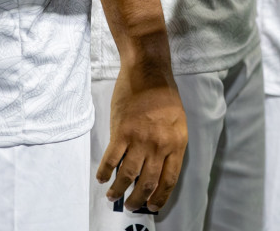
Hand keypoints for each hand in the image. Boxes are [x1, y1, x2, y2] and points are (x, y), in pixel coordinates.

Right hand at [97, 58, 187, 214]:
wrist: (148, 72)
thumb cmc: (164, 95)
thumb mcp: (177, 122)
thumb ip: (169, 145)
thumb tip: (157, 168)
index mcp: (176, 143)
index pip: (169, 179)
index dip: (160, 197)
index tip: (153, 206)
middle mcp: (159, 145)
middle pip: (148, 182)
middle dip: (138, 199)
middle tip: (131, 205)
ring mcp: (140, 139)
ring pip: (128, 175)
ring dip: (119, 190)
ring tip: (113, 196)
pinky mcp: (121, 132)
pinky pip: (111, 159)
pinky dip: (105, 172)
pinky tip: (102, 178)